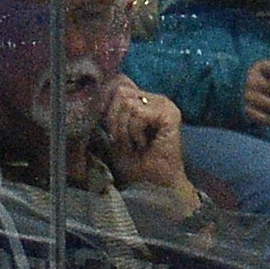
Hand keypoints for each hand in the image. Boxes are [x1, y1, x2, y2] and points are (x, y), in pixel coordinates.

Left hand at [101, 81, 198, 208]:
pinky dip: (135, 131)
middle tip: (126, 141)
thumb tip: (99, 87)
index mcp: (145, 99)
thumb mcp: (115, 130)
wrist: (153, 184)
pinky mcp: (170, 114)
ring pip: (126, 102)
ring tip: (135, 144)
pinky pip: (138, 112)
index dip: (108, 105)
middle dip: (115, 119)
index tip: (112, 130)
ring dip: (125, 128)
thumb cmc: (136, 162)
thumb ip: (110, 107)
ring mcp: (165, 105)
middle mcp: (157, 98)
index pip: (118, 83)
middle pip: (119, 91)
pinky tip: (144, 144)